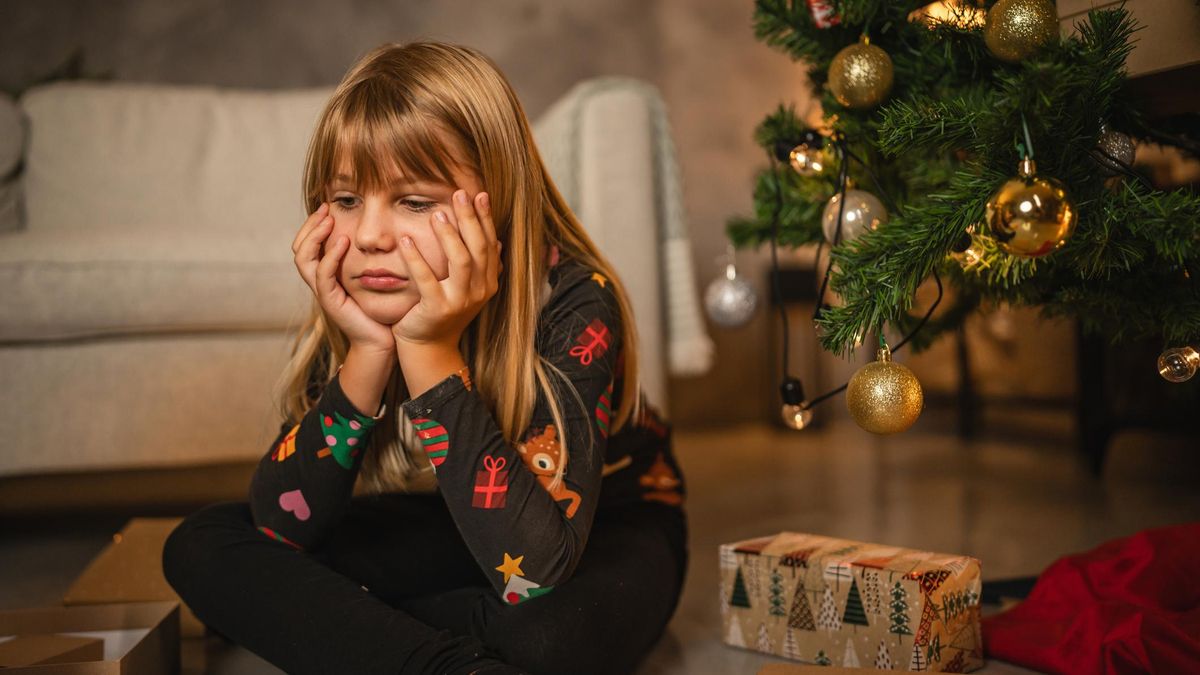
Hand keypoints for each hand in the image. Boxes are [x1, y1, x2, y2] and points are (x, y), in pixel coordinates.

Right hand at [292, 202, 394, 353]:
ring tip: (329, 220)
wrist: (382, 340)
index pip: (307, 244)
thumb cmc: (380, 307)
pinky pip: (323, 275)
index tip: (329, 205)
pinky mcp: (331, 301)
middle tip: (326, 207)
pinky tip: (342, 241)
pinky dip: (330, 256)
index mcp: (326, 273)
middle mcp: (319, 281)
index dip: (313, 224)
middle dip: (310, 225)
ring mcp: (322, 292)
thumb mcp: (372, 276)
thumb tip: (378, 230)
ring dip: (315, 236)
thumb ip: (367, 256)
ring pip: (303, 259)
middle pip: (298, 248)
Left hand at [392, 189, 501, 346]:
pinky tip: (405, 241)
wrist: (429, 347)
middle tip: (460, 193)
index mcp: (488, 282)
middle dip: (470, 218)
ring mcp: (460, 301)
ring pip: (460, 261)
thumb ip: (480, 266)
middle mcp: (479, 291)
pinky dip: (416, 258)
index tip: (480, 194)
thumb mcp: (466, 288)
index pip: (490, 244)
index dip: (486, 219)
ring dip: (448, 235)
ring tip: (437, 214)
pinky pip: (427, 279)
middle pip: (478, 248)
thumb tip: (497, 242)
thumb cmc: (443, 313)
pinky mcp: (437, 309)